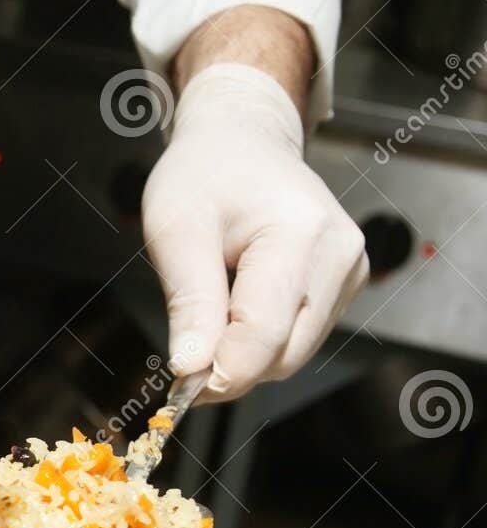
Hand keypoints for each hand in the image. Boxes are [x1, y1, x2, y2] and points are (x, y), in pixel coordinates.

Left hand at [141, 64, 367, 401]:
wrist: (243, 141)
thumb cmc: (205, 176)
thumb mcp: (176, 230)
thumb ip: (189, 302)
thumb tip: (191, 368)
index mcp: (301, 236)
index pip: (262, 336)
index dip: (218, 374)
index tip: (178, 387)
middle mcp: (339, 256)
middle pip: (280, 355)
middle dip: (228, 368)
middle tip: (183, 349)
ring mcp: (349, 272)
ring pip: (290, 356)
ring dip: (243, 354)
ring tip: (212, 306)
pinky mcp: (345, 285)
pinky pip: (297, 340)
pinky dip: (260, 340)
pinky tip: (238, 303)